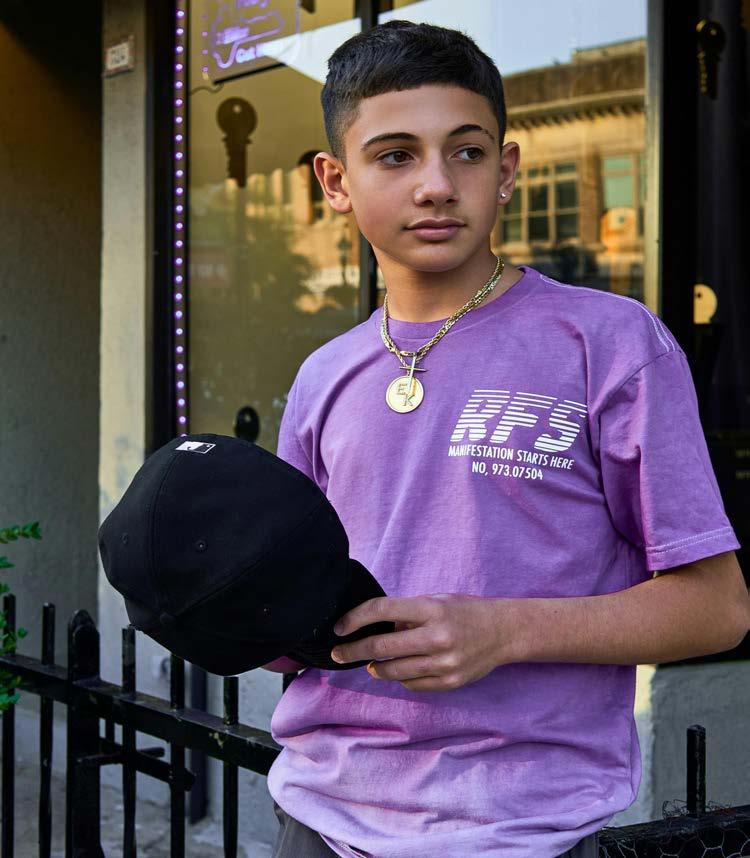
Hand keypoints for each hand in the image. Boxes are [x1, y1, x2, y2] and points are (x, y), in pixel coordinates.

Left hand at [330, 594, 517, 691]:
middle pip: (382, 645)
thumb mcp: (437, 600)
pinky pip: (413, 683)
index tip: (339, 627)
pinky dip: (401, 677)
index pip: (382, 611)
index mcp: (431, 609)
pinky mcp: (450, 682)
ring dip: (376, 667)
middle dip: (354, 650)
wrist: (504, 632)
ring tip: (369, 664)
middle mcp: (437, 636)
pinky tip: (399, 670)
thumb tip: (376, 627)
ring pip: (394, 670)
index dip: (355, 619)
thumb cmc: (465, 611)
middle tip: (338, 653)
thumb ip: (407, 613)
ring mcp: (444, 662)